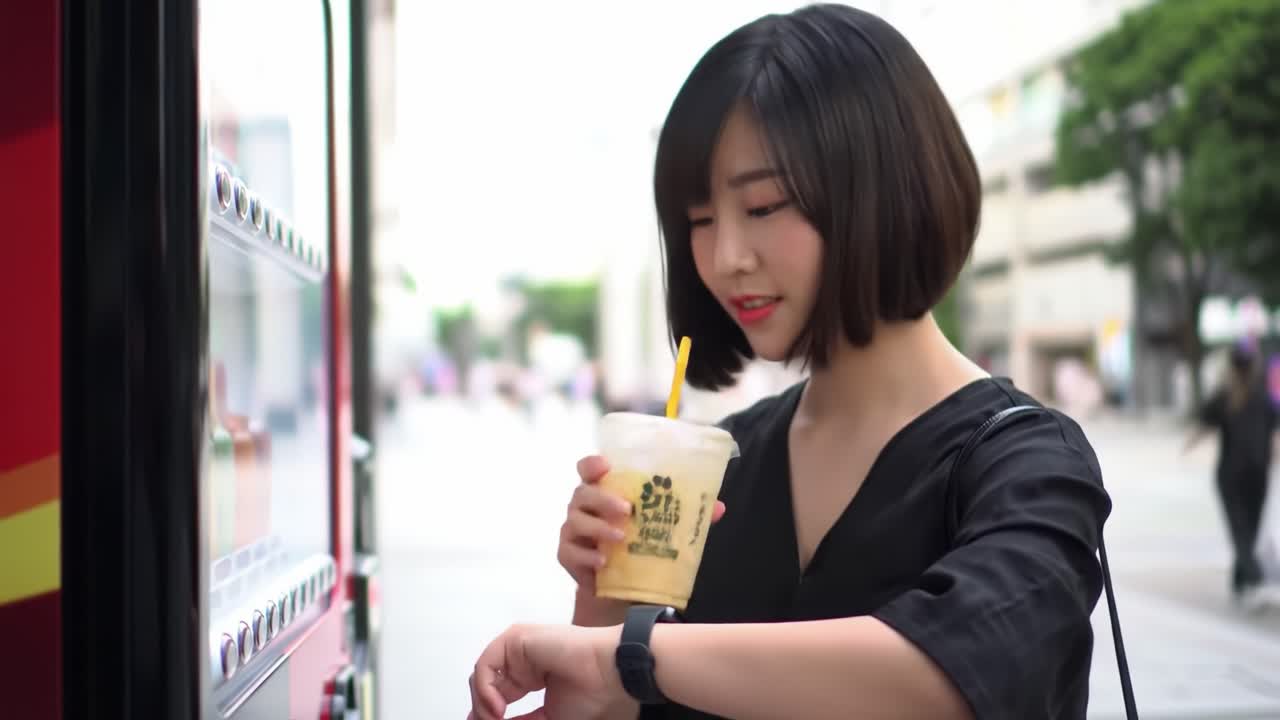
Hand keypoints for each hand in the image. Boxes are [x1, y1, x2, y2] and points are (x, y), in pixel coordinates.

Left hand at [467, 623, 626, 719]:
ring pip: (483, 675)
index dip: (490, 713)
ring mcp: (519, 649)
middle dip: (483, 709)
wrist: (610, 673)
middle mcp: (523, 660)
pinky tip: (498, 707)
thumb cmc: (592, 694)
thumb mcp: (548, 718)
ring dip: (483, 701)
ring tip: (495, 718)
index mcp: (532, 676)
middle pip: (489, 685)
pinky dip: (484, 688)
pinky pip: (486, 664)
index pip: (500, 695)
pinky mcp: (516, 639)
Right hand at [558, 455, 727, 590]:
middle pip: (583, 492)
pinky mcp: (568, 555)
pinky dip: (587, 555)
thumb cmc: (638, 547)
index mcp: (603, 491)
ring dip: (598, 527)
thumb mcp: (662, 529)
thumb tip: (718, 507)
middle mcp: (584, 506)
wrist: (620, 589)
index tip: (604, 465)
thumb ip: (686, 515)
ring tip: (620, 537)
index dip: (592, 463)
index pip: (588, 468)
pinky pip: (571, 551)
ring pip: (576, 520)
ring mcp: (573, 530)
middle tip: (627, 510)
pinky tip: (603, 561)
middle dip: (603, 498)